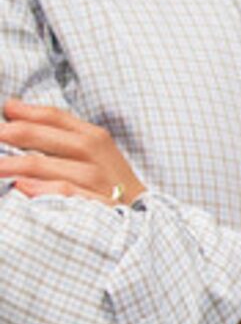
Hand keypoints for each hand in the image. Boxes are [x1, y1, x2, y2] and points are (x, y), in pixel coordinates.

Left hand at [0, 100, 146, 204]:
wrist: (143, 215)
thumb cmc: (107, 180)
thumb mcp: (91, 150)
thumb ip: (56, 129)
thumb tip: (13, 108)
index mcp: (92, 136)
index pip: (53, 116)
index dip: (24, 113)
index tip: (3, 110)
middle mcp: (94, 154)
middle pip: (44, 137)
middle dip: (12, 134)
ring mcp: (94, 179)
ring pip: (45, 165)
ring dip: (15, 164)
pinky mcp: (95, 204)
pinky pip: (63, 193)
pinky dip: (41, 189)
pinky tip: (20, 187)